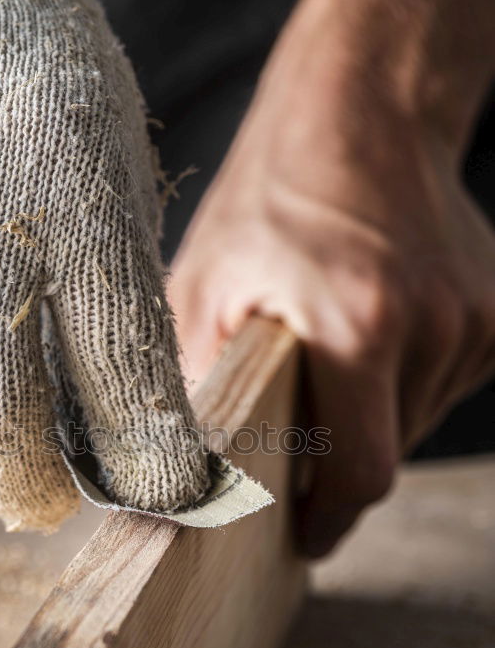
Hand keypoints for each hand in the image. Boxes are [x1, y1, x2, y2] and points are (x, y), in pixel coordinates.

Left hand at [169, 0, 494, 556]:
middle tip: (296, 422)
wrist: (362, 112)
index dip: (330, 519)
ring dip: (371, 414)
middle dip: (339, 457)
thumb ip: (197, 384)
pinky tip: (373, 329)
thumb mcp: (203, 286)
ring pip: (416, 420)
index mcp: (359, 323)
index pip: (363, 474)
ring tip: (333, 351)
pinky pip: (442, 384)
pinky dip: (403, 382)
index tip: (304, 535)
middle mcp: (433, 324)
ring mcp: (474, 317)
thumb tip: (180, 471)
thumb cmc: (269, 197)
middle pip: (388, 452)